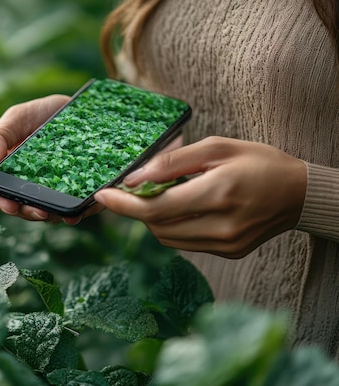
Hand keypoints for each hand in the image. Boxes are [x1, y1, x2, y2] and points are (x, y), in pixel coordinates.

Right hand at [0, 94, 102, 223]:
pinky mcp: (82, 191)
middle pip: (29, 210)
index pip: (3, 196)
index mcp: (11, 175)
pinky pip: (83, 206)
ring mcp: (58, 191)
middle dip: (34, 213)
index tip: (10, 205)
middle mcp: (34, 188)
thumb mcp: (15, 118)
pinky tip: (88, 204)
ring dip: (59, 215)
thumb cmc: (40, 114)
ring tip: (68, 213)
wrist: (79, 108)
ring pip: (55, 212)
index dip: (4, 203)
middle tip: (42, 212)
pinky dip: (86, 208)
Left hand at [94, 136, 306, 257]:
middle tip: (132, 189)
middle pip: (157, 226)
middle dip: (136, 209)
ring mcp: (226, 244)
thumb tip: (133, 178)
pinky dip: (173, 226)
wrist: (299, 192)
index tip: (101, 195)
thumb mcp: (216, 148)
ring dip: (153, 219)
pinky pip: (185, 243)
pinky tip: (182, 208)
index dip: (122, 204)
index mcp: (218, 193)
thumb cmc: (257, 162)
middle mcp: (221, 226)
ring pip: (167, 238)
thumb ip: (172, 163)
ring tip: (162, 195)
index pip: (155, 209)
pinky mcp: (228, 253)